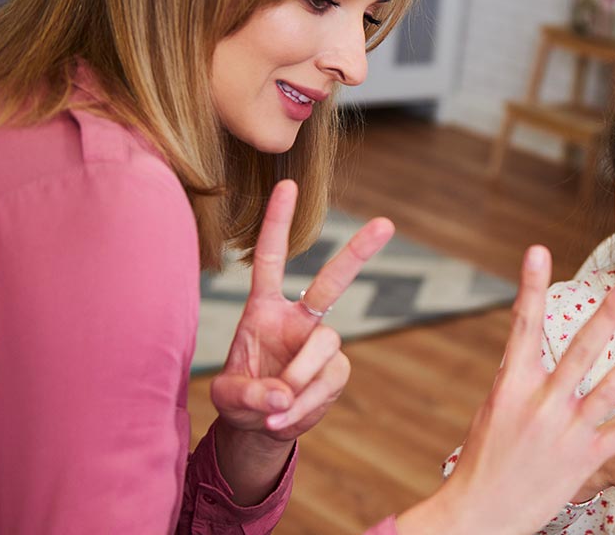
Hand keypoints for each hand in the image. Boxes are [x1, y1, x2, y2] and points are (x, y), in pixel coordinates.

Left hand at [210, 180, 392, 441]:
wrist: (261, 429)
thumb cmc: (241, 400)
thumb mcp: (228, 398)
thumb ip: (248, 394)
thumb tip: (283, 395)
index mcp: (264, 309)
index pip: (271, 259)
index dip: (277, 223)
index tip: (288, 184)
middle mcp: (298, 319)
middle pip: (332, 281)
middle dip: (359, 252)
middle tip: (386, 224)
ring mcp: (320, 345)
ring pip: (325, 346)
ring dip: (300, 378)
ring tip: (275, 410)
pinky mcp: (336, 372)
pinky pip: (328, 382)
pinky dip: (307, 405)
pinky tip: (285, 418)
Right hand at [396, 246, 614, 534]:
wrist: (481, 512)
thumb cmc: (487, 456)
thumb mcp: (495, 408)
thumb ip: (518, 375)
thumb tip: (526, 344)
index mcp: (511, 385)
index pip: (523, 326)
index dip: (530, 287)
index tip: (537, 250)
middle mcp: (541, 404)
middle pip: (580, 352)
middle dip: (607, 316)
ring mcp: (567, 432)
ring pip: (612, 388)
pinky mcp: (587, 458)